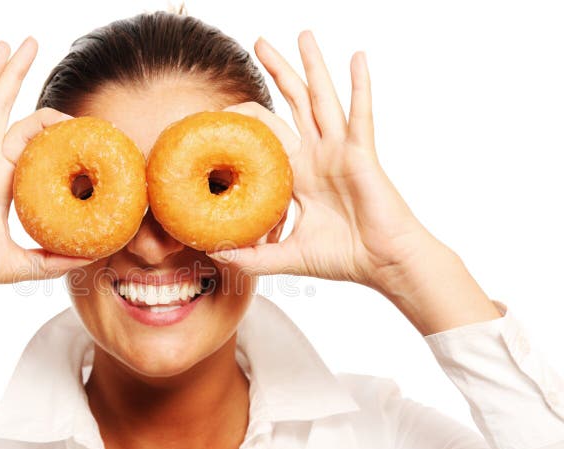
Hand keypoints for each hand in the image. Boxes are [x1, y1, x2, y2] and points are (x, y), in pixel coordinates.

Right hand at [0, 37, 94, 299]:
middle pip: (2, 106)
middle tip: (32, 43)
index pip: (29, 138)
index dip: (51, 126)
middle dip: (17, 75)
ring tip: (8, 44)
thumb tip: (93, 258)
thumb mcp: (20, 264)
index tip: (76, 121)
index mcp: (0, 178)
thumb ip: (54, 259)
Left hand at [209, 31, 447, 291]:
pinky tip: (357, 58)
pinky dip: (360, 86)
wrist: (383, 265)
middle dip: (279, 72)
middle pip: (294, 103)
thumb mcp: (287, 257)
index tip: (220, 114)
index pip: (267, 137)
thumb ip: (251, 256)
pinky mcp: (362, 154)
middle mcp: (318, 155)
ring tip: (302, 34)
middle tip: (259, 42)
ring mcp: (341, 151)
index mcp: (300, 175)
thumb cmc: (344, 257)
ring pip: (322, 99)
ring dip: (313, 66)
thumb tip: (213, 254)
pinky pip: (360, 114)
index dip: (246, 123)